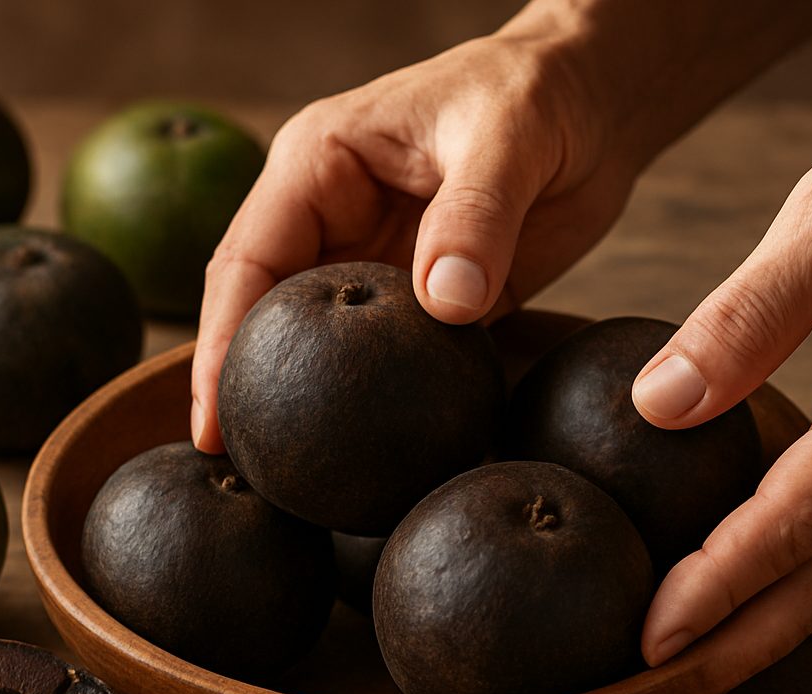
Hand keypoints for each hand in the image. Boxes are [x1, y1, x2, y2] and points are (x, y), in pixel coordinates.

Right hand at [189, 29, 647, 451]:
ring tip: (286, 482)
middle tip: (240, 471)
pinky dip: (377, 402)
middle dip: (245, 388)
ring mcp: (375, 261)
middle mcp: (331, 216)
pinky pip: (388, 358)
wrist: (598, 102)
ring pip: (321, 342)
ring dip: (308, 401)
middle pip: (266, 313)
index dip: (221, 342)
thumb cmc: (540, 92)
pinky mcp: (424, 299)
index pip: (247, 261)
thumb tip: (445, 303)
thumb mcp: (506, 138)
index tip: (213, 423)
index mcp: (318, 165)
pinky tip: (373, 458)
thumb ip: (476, 215)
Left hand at [632, 0, 811, 673]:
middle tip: (658, 690)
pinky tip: (761, 583)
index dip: (719, 588)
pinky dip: (809, 572)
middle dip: (742, 644)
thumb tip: (660, 404)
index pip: (797, 520)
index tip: (652, 637)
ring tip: (696, 659)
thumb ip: (746, 315)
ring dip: (774, 622)